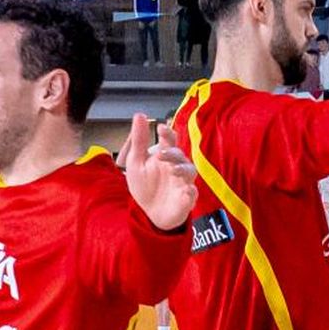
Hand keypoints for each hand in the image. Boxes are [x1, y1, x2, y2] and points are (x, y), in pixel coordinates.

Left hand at [123, 114, 196, 230]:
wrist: (150, 214)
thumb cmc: (145, 186)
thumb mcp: (136, 162)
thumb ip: (139, 140)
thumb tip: (139, 115)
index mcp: (164, 155)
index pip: (169, 140)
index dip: (167, 133)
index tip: (160, 128)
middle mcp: (176, 166)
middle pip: (179, 155)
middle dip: (172, 153)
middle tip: (160, 154)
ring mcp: (183, 182)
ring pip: (190, 171)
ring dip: (182, 169)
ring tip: (173, 171)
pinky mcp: (187, 198)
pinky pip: (192, 193)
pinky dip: (190, 192)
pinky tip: (186, 191)